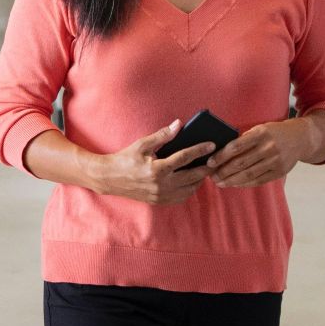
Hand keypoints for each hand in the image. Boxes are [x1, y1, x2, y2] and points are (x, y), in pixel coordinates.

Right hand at [89, 120, 216, 204]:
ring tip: (203, 169)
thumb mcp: (142, 144)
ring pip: (189, 189)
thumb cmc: (125, 159)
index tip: (212, 145)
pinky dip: (189, 189)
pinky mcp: (159, 201)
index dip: (200, 150)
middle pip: (192, 176)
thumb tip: (179, 124)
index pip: (185, 157)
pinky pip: (181, 197)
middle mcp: (161, 184)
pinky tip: (191, 181)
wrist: (109, 178)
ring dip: (199, 180)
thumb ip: (162, 135)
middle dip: (206, 168)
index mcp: (157, 169)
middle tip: (214, 160)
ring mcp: (160, 195)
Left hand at [209, 119, 318, 187]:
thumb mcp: (260, 129)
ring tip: (219, 183)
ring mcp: (276, 161)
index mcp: (261, 133)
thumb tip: (220, 151)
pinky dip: (244, 184)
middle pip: (241, 163)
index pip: (236, 146)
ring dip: (231, 180)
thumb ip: (244, 139)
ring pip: (249, 174)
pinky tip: (234, 184)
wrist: (301, 138)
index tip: (210, 162)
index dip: (221, 156)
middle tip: (211, 176)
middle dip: (223, 171)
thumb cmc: (274, 133)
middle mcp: (269, 147)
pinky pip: (259, 180)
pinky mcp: (280, 172)